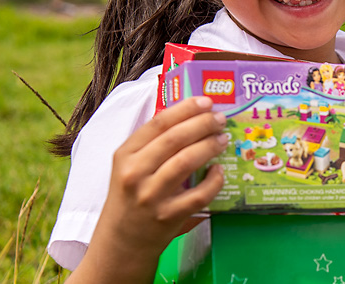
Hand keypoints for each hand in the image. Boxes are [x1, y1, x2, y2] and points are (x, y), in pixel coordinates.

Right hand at [69, 96, 226, 282]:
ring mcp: (150, 196)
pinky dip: (214, 181)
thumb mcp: (130, 167)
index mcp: (124, 155)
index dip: (185, 108)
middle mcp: (134, 174)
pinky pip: (199, 195)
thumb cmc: (131, 198)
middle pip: (174, 139)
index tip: (205, 101)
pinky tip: (219, 171)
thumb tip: (190, 116)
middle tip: (220, 118)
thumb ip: (152, 145)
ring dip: (209, 146)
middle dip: (202, 124)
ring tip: (223, 139)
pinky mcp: (167, 217)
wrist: (121, 243)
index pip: (157, 123)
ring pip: (186, 162)